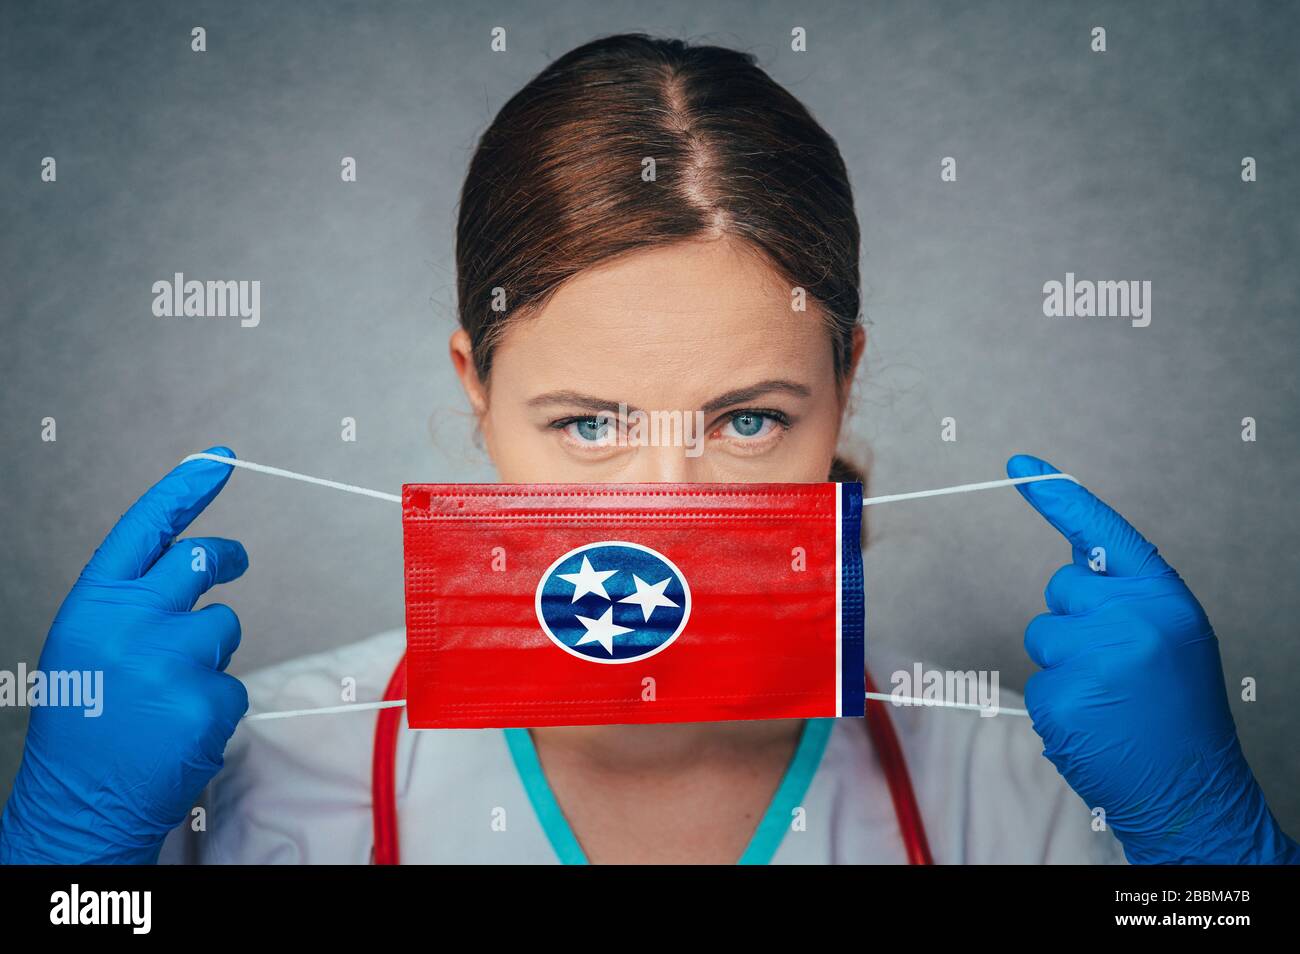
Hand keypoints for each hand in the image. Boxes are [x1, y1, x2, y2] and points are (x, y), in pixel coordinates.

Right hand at [0, 447, 248, 863]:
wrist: (77, 803)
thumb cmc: (86, 720)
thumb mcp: (89, 644)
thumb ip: (134, 601)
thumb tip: (196, 560)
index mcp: (94, 603)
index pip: (147, 527)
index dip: (186, 488)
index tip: (220, 458)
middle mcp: (130, 621)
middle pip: (201, 560)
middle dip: (226, 558)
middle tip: (235, 562)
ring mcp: (171, 659)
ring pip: (225, 626)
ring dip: (209, 654)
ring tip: (165, 695)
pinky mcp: (206, 699)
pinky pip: (234, 684)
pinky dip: (214, 705)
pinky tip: (177, 730)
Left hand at [1008, 454, 1297, 864]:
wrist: (1193, 790)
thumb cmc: (1179, 710)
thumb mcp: (1171, 636)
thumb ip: (1126, 595)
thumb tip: (1073, 559)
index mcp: (1162, 598)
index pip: (1102, 533)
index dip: (1059, 497)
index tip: (1019, 464)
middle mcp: (1129, 620)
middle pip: (1060, 589)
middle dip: (1075, 620)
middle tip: (1116, 665)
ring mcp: (1093, 659)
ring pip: (1042, 635)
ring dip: (1064, 663)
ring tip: (1109, 698)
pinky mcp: (1062, 698)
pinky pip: (1036, 681)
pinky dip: (1057, 703)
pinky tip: (1094, 723)